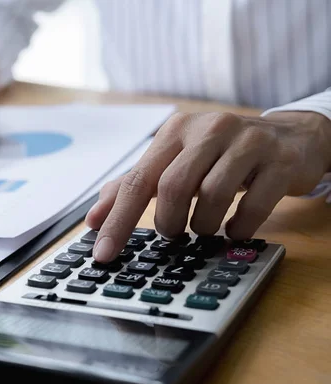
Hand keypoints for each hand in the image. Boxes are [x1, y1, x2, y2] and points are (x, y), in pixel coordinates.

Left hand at [87, 111, 330, 262]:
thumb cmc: (221, 156)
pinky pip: (253, 206)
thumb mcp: (176, 161)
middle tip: (174, 232)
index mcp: (176, 131)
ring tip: (205, 229)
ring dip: (202, 226)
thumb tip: (94, 220)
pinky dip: (238, 228)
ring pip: (211, 196)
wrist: (291, 138)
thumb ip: (134, 186)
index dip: (118, 219)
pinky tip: (234, 229)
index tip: (104, 253)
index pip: (137, 179)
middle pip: (173, 187)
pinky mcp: (280, 161)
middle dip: (168, 222)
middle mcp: (210, 129)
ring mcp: (249, 142)